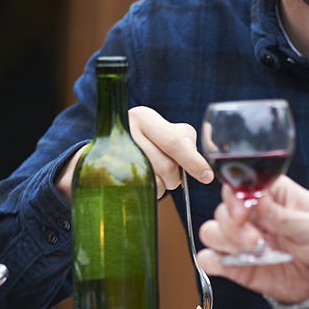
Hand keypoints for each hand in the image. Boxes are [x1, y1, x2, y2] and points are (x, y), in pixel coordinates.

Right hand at [55, 106, 213, 199]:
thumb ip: (186, 142)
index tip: (207, 176)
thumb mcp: (166, 134)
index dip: (193, 161)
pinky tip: (143, 182)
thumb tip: (204, 167)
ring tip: (155, 176)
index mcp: (144, 117)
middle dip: (175, 177)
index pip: (175, 142)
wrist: (101, 155)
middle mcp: (126, 131)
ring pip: (154, 181)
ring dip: (163, 186)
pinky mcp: (107, 174)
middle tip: (173, 176)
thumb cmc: (147, 144)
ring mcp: (114, 153)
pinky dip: (149, 192)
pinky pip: (140, 190)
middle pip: (166, 166)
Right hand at [198, 176, 308, 303]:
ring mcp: (243, 239)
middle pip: (222, 211)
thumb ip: (283, 215)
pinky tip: (231, 264)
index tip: (244, 213)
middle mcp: (252, 214)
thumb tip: (259, 200)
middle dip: (234, 226)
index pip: (238, 185)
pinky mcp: (238, 264)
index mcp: (271, 195)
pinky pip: (211, 259)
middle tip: (255, 240)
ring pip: (211, 232)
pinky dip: (212, 261)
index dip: (235, 198)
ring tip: (252, 252)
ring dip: (225, 242)